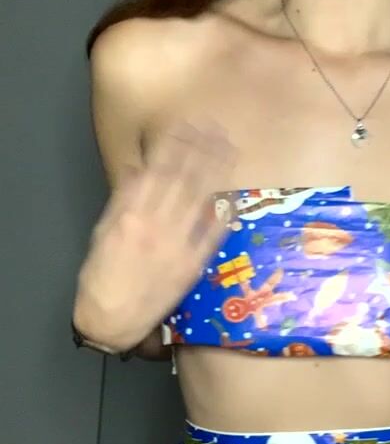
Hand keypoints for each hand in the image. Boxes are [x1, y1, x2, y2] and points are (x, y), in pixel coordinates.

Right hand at [75, 116, 236, 347]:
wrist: (112, 318)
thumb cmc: (102, 275)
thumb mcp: (103, 231)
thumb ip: (123, 199)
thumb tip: (138, 169)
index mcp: (131, 214)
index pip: (157, 170)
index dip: (174, 145)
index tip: (186, 125)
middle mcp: (157, 225)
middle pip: (184, 179)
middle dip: (200, 150)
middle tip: (216, 128)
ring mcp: (178, 245)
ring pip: (201, 200)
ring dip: (217, 171)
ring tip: (229, 148)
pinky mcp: (193, 264)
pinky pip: (212, 234)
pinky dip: (223, 212)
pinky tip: (233, 192)